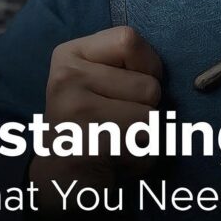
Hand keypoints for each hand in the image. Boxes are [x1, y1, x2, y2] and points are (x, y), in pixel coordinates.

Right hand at [29, 26, 162, 209]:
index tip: (133, 86)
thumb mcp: (101, 82)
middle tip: (116, 124)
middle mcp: (66, 76)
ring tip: (116, 142)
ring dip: (145, 137)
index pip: (129, 39)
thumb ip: (127, 66)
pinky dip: (142, 158)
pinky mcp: (87, 142)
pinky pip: (144, 144)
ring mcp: (73, 109)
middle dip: (147, 109)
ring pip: (150, 116)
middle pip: (149, 85)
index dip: (148, 65)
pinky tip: (115, 161)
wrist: (60, 181)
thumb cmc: (94, 126)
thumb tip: (161, 74)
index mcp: (70, 54)